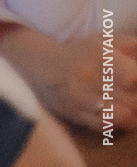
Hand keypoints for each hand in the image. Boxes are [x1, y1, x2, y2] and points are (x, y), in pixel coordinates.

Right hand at [0, 23, 136, 129]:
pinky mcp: (75, 113)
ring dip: (134, 114)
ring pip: (124, 115)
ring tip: (131, 106)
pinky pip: (107, 126)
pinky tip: (121, 115)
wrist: (40, 65)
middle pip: (134, 99)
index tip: (136, 83)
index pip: (134, 77)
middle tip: (135, 95)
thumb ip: (129, 46)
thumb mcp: (104, 41)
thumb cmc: (79, 53)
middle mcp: (89, 76)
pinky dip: (120, 123)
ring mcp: (81, 97)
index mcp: (101, 55)